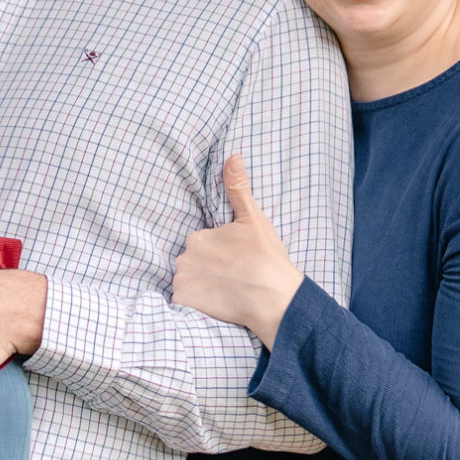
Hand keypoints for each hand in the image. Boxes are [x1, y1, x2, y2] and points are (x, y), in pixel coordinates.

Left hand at [171, 154, 303, 346]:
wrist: (276, 299)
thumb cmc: (267, 258)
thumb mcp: (253, 219)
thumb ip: (238, 188)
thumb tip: (232, 156)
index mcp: (198, 236)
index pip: (201, 243)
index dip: (218, 252)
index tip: (236, 260)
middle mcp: (185, 257)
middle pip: (191, 262)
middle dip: (207, 268)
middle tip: (233, 275)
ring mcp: (183, 281)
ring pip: (187, 280)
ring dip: (200, 285)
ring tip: (227, 289)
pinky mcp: (185, 302)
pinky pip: (183, 300)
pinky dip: (195, 302)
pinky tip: (216, 302)